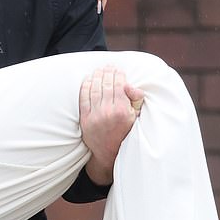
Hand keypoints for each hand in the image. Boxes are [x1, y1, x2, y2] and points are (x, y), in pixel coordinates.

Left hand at [79, 66, 143, 185]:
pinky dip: (85, 86)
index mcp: (123, 111)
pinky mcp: (84, 119)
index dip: (118, 75)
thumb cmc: (126, 133)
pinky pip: (83, 98)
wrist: (108, 154)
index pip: (119, 86)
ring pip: (94, 89)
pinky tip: (88, 79)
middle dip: (108, 73)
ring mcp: (95, 116)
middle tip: (108, 66)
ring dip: (96, 76)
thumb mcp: (136, 118)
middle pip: (106, 85)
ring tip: (99, 70)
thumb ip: (136, 100)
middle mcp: (108, 112)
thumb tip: (129, 85)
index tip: (118, 69)